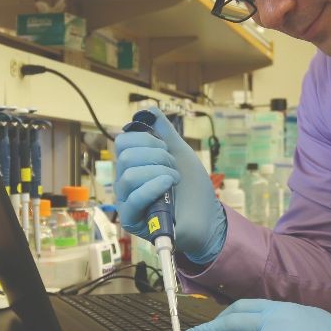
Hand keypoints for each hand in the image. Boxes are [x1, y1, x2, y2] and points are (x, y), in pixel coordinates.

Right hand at [114, 107, 226, 263]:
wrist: (207, 218)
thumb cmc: (193, 189)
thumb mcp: (181, 154)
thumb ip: (165, 132)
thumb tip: (150, 110)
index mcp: (134, 164)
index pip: (123, 142)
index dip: (146, 140)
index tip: (166, 149)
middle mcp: (126, 181)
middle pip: (125, 156)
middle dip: (157, 156)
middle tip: (173, 168)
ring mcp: (127, 201)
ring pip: (129, 175)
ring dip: (159, 173)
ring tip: (174, 181)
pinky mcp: (132, 220)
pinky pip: (133, 198)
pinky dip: (153, 187)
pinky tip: (169, 186)